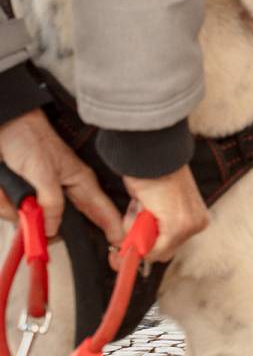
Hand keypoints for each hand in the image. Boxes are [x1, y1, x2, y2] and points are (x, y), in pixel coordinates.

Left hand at [0, 109, 123, 245]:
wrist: (3, 127)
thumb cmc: (29, 137)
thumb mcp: (44, 171)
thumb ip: (51, 201)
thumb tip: (53, 228)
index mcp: (80, 182)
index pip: (102, 211)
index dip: (112, 229)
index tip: (119, 246)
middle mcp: (63, 192)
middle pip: (59, 225)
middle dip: (40, 226)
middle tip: (32, 226)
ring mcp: (41, 196)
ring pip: (32, 221)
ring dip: (16, 209)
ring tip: (11, 191)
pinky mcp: (23, 198)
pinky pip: (13, 213)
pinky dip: (4, 203)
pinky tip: (4, 191)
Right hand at [122, 165, 208, 263]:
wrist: (154, 154)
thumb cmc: (152, 175)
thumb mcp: (154, 205)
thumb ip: (149, 228)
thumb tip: (125, 258)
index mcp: (197, 217)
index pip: (169, 247)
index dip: (148, 242)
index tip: (135, 229)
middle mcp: (198, 224)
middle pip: (163, 253)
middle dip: (143, 236)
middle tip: (140, 207)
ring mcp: (190, 226)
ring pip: (154, 251)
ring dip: (138, 229)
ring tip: (142, 203)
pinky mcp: (177, 227)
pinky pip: (150, 248)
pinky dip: (135, 230)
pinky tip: (141, 205)